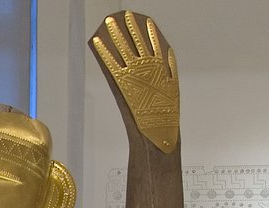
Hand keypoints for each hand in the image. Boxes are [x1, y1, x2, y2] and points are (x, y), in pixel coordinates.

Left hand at [90, 10, 178, 152]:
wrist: (158, 132)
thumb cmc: (165, 114)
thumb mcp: (171, 86)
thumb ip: (169, 68)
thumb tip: (166, 53)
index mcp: (160, 67)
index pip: (152, 41)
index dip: (145, 29)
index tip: (140, 17)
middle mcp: (148, 67)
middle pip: (136, 42)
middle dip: (128, 28)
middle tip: (119, 16)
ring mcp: (135, 74)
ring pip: (124, 48)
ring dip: (116, 34)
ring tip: (109, 21)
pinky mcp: (123, 83)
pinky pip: (111, 64)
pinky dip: (104, 52)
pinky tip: (97, 42)